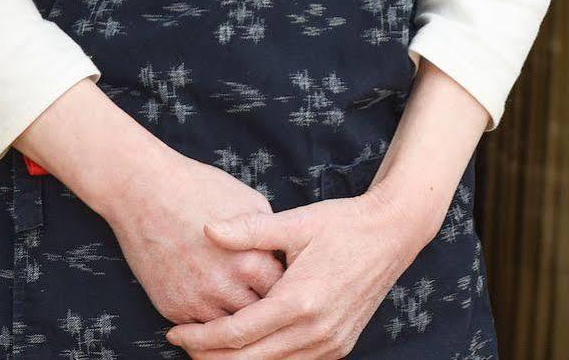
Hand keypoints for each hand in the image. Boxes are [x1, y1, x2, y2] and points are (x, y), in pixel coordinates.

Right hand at [99, 144, 284, 324]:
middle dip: (264, 305)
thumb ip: (269, 236)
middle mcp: (225, 287)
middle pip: (259, 314)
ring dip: (237, 316)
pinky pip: (201, 330)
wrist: (144, 192)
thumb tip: (284, 256)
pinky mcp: (172, 309)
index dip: (285, 285)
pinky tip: (216, 306)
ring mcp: (196, 302)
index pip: (282, 290)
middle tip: (265, 295)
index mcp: (250, 260)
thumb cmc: (199, 189)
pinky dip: (211, 321)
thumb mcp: (250, 202)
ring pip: (230, 329)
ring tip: (241, 301)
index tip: (283, 279)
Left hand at [163, 189, 437, 358]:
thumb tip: (207, 229)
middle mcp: (315, 330)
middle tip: (184, 345)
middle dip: (210, 357)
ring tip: (209, 350)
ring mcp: (330, 343)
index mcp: (300, 300)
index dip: (200, 337)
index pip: (236, 333)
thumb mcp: (296, 222)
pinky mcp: (339, 346)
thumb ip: (250, 230)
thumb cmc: (343, 223)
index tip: (175, 331)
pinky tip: (247, 350)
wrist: (393, 233)